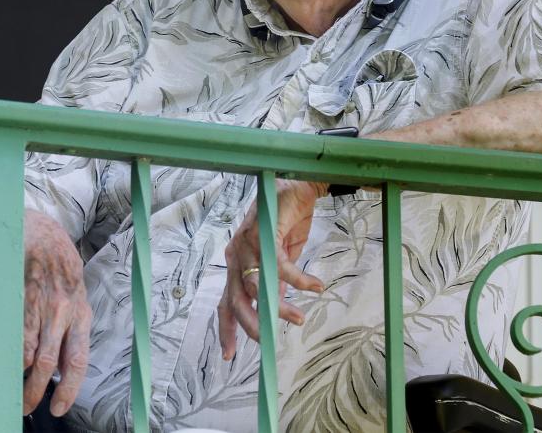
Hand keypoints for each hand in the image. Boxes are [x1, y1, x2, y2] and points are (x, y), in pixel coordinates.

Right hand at [21, 209, 91, 416]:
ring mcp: (43, 307)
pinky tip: (12, 365)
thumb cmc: (59, 270)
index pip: (78, 359)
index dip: (70, 387)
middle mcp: (65, 313)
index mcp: (81, 314)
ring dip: (23, 381)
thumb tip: (62, 368)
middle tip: (27, 408)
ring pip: (33, 356)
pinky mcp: (23, 300)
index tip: (60, 407)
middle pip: (51, 364)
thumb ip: (69, 330)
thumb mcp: (73, 298)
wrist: (40, 236)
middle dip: (38, 392)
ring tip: (15, 393)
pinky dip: (15, 355)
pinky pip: (19, 337)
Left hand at [218, 179, 325, 360]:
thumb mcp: (280, 257)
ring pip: (258, 287)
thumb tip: (274, 306)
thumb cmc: (287, 220)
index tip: (230, 354)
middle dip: (251, 324)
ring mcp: (249, 244)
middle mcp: (236, 254)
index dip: (226, 328)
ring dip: (280, 307)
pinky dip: (299, 280)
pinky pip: (281, 267)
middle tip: (267, 342)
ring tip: (300, 318)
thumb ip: (273, 281)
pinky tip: (315, 286)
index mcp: (237, 261)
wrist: (298, 186)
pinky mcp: (266, 235)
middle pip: (235, 299)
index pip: (226, 300)